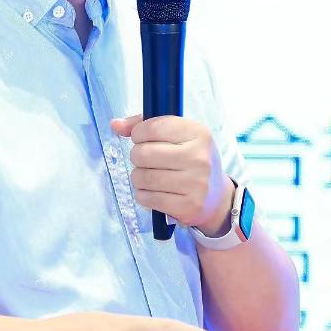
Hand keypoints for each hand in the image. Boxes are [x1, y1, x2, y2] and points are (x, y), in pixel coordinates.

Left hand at [113, 114, 230, 235]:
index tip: (142, 139)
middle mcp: (199, 157)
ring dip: (138, 177)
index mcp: (198, 133)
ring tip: (150, 176)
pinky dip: (143, 195)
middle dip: (137, 157)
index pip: (152, 127)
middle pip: (143, 154)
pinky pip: (146, 198)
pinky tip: (154, 191)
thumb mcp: (178, 135)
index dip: (138, 133)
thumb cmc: (190, 161)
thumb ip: (145, 125)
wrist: (214, 197)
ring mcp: (195, 183)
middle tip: (146, 161)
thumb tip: (116, 124)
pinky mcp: (187, 206)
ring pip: (141, 177)